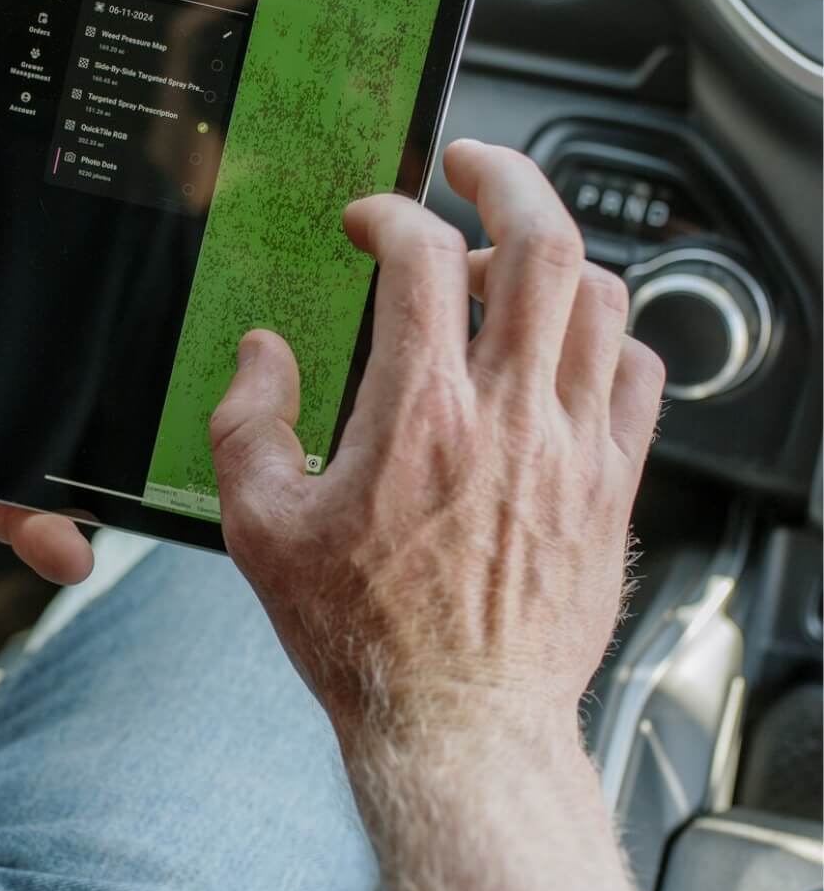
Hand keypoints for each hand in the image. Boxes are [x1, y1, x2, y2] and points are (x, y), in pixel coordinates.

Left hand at [0, 142, 92, 645]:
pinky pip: (36, 517)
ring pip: (55, 444)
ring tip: (113, 474)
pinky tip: (65, 542)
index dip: (52, 274)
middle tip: (141, 376)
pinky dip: (57, 534)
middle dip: (91, 373)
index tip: (109, 260)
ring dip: (85, 466)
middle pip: (45, 364)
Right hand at [210, 140, 664, 749]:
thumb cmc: (362, 638)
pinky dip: (609, 335)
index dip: (389, 213)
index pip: (421, 258)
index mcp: (420, 417)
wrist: (458, 727)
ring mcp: (575, 450)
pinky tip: (568, 347)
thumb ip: (247, 421)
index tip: (367, 222)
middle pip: (542, 244)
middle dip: (506, 176)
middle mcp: (510, 418)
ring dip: (554, 257)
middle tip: (472, 164)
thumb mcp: (259, 528)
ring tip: (508, 264)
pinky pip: (643, 375)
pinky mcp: (612, 488)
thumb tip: (264, 354)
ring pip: (603, 298)